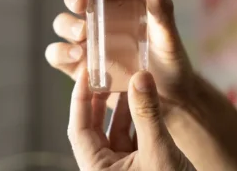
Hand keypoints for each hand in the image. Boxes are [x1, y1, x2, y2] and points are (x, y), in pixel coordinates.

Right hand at [46, 0, 194, 112]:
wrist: (169, 96)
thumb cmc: (171, 59)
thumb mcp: (168, 34)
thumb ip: (162, 9)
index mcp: (122, 4)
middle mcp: (102, 20)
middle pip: (76, 1)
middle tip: (83, 3)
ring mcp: (90, 43)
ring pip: (64, 26)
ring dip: (67, 26)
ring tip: (83, 36)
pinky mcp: (82, 67)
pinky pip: (60, 57)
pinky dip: (62, 55)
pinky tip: (79, 59)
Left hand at [68, 69, 194, 170]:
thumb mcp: (157, 150)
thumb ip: (147, 114)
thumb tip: (140, 77)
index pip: (79, 129)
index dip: (81, 99)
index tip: (87, 74)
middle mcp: (106, 170)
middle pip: (95, 128)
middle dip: (102, 101)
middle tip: (109, 74)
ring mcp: (124, 168)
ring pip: (117, 131)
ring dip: (125, 108)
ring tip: (133, 83)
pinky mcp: (141, 166)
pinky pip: (134, 137)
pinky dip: (139, 119)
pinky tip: (147, 103)